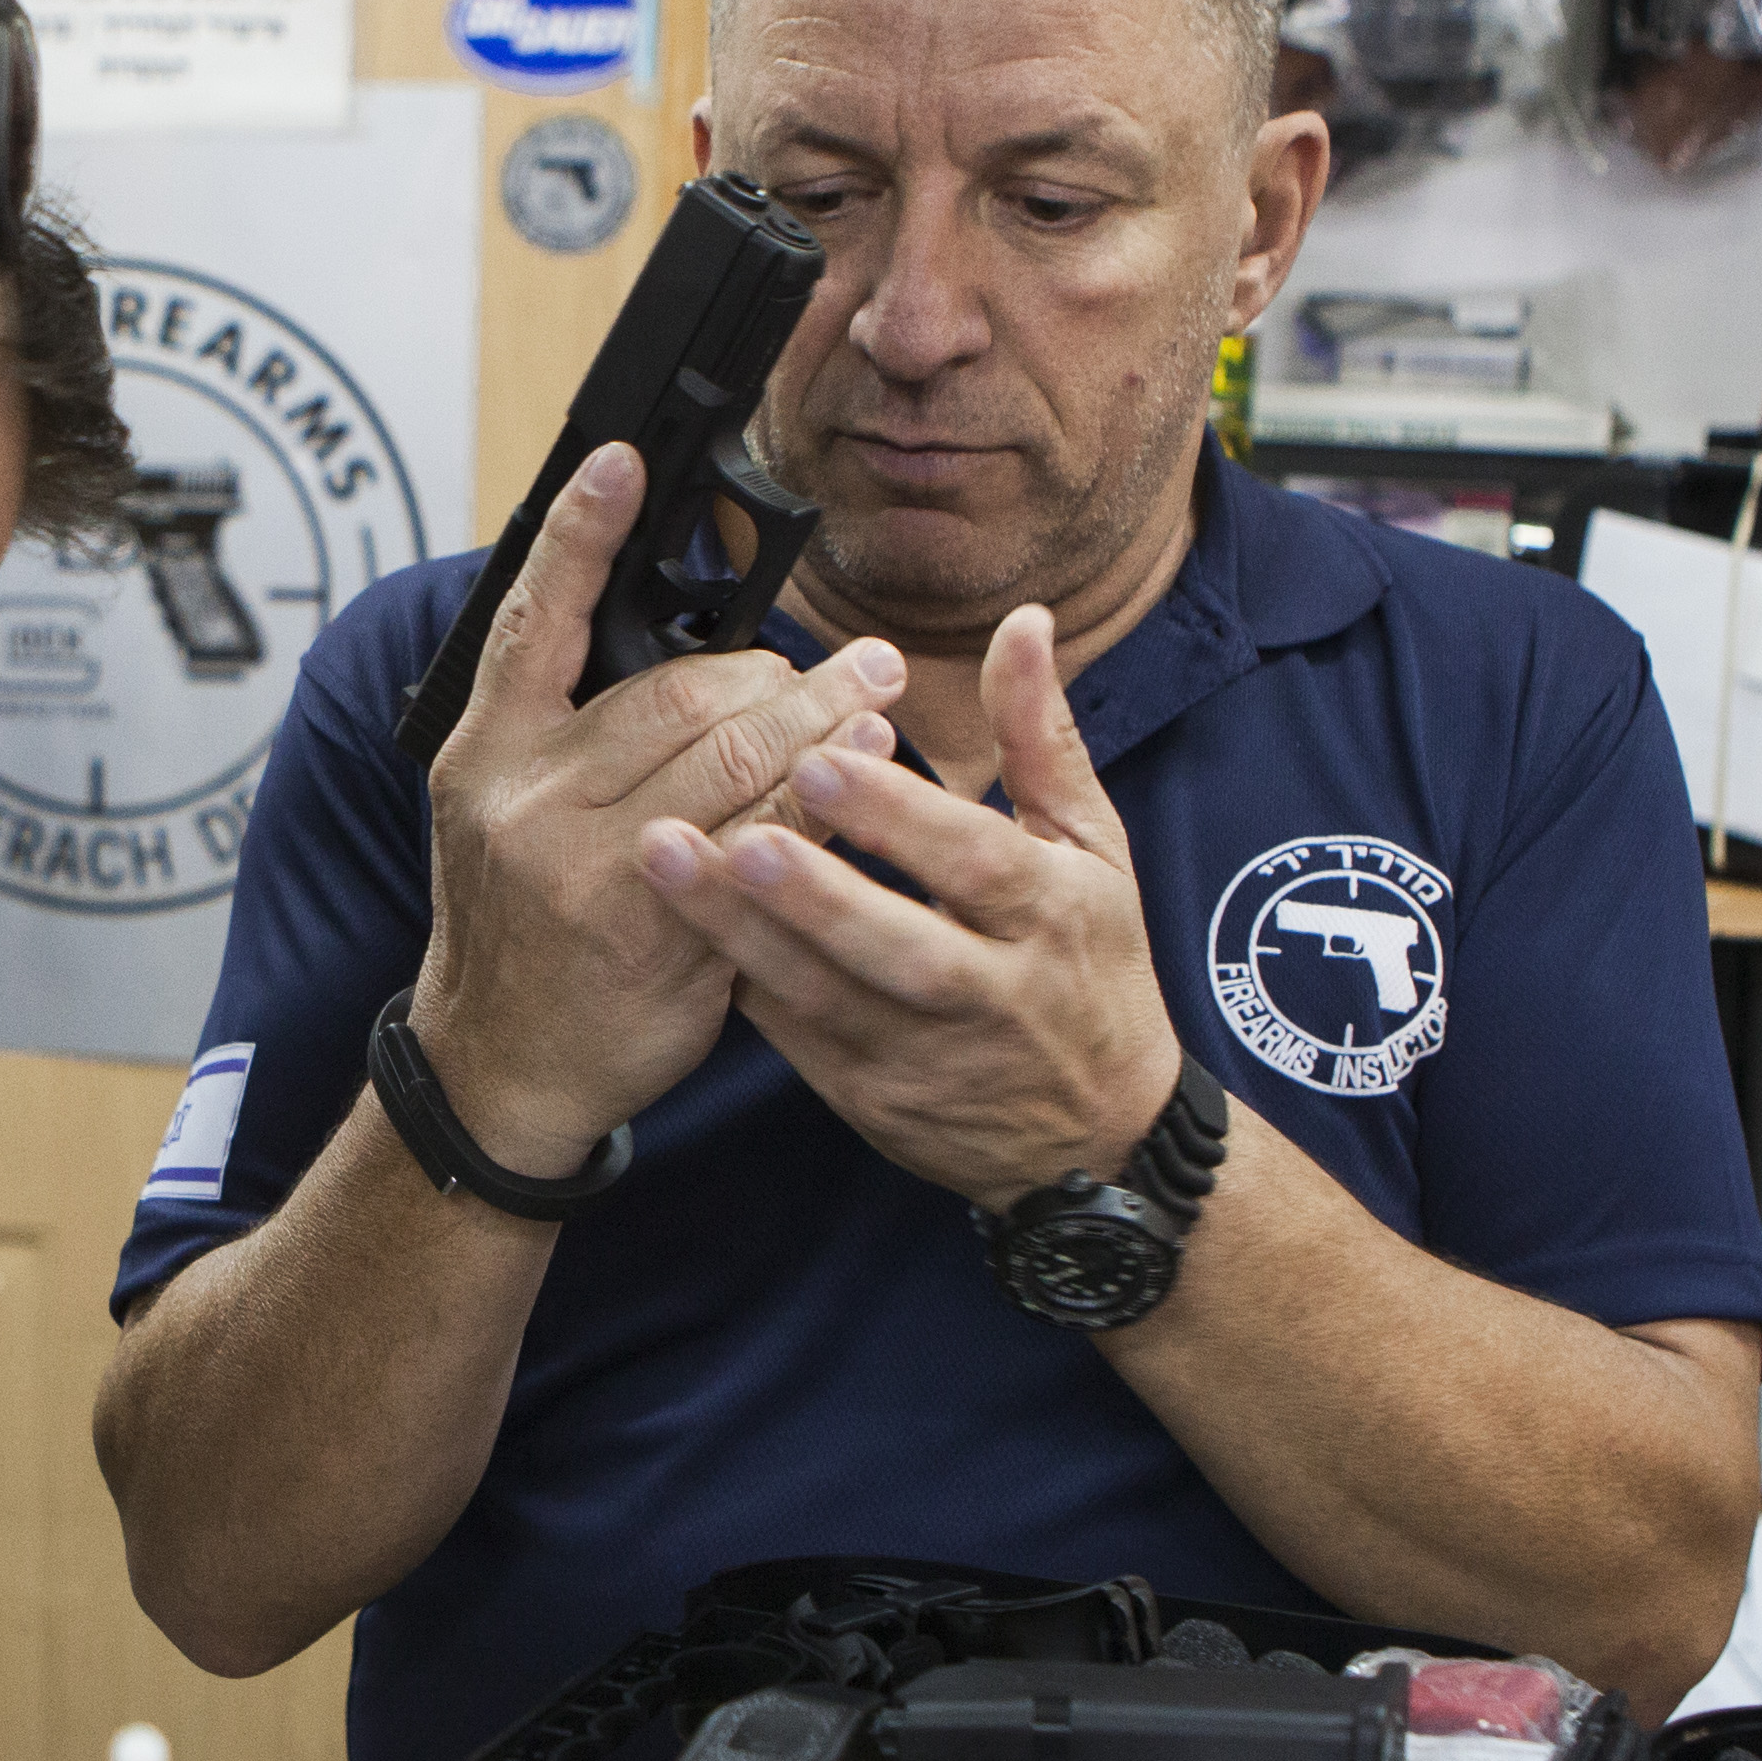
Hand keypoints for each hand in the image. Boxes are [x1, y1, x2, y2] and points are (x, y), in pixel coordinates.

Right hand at [411, 444, 911, 1174]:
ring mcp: (584, 862)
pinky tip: (856, 792)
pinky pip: (755, 845)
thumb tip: (697, 661)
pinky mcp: (650, 926)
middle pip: (681, 693)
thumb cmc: (525, 927)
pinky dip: (816, 812)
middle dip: (782, 675)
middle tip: (858, 663)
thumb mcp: (506, 812)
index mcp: (486, 750)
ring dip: (820, 727)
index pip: (533, 616)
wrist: (500, 1067)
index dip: (579, 531)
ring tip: (877, 705)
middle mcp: (525, 795)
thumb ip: (574, 734)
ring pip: (731, 759)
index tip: (621, 457)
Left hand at [637, 601, 1184, 1210]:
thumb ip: (1041, 738)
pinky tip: (675, 930)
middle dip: (816, 891)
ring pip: (827, 996)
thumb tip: (1024, 624)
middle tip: (737, 829)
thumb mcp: (1091, 849)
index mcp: (1051, 914)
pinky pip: (794, 1039)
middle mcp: (992, 992)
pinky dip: (739, 985)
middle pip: (898, 945)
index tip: (821, 756)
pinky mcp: (873, 1099)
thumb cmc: (1090, 965)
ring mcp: (927, 1055)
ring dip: (744, 932)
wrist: (1094, 1136)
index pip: (974, 860)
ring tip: (667, 862)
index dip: (899, 816)